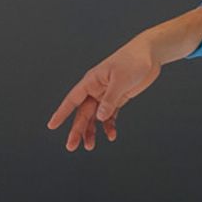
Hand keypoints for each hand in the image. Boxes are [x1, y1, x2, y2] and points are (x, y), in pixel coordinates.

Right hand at [47, 37, 164, 151]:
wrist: (150, 54)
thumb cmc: (133, 60)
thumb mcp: (121, 80)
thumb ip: (110, 99)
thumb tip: (99, 117)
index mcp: (91, 81)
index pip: (72, 99)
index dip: (61, 113)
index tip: (52, 125)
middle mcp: (96, 89)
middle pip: (82, 113)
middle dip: (77, 130)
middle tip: (71, 146)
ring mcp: (107, 95)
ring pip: (95, 117)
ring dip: (91, 131)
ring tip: (90, 146)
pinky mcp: (118, 98)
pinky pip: (110, 116)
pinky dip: (109, 126)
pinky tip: (111, 135)